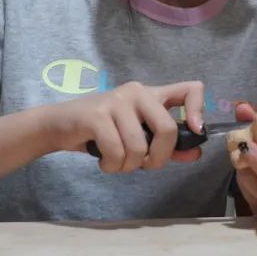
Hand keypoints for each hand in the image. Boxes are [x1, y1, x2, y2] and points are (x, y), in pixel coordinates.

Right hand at [41, 81, 205, 173]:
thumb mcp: (139, 137)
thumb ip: (167, 145)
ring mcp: (117, 101)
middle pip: (167, 129)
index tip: (194, 132)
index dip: (199, 110)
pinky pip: (117, 151)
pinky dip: (112, 166)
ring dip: (128, 166)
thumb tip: (196, 154)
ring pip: (139, 147)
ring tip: (117, 163)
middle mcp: (138, 92)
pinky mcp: (96, 115)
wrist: (58, 125)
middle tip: (144, 165)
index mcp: (153, 95)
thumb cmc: (102, 132)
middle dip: (158, 158)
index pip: (191, 89)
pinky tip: (104, 161)